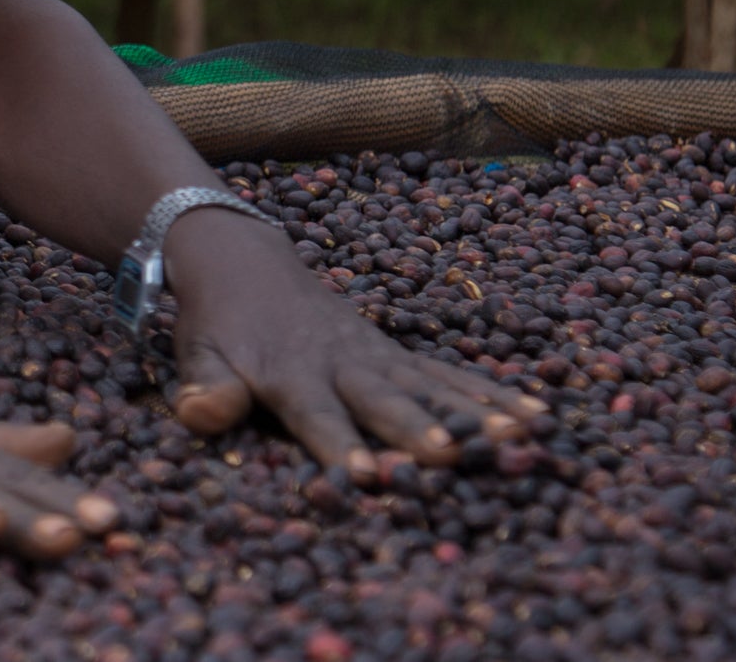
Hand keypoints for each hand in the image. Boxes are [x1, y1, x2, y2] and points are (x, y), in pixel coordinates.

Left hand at [162, 210, 546, 481]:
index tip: (362, 473)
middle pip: (384, 400)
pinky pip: (450, 373)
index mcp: (290, 373)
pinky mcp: (400, 354)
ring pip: (431, 385)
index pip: (315, 414)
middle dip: (417, 427)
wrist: (244, 263)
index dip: (336, 443)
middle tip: (451, 455)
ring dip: (476, 411)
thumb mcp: (197, 354)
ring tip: (522, 435)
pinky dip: (492, 392)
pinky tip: (537, 414)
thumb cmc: (219, 326)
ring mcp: (378, 356)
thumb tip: (199, 414)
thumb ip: (204, 386)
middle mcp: (342, 364)